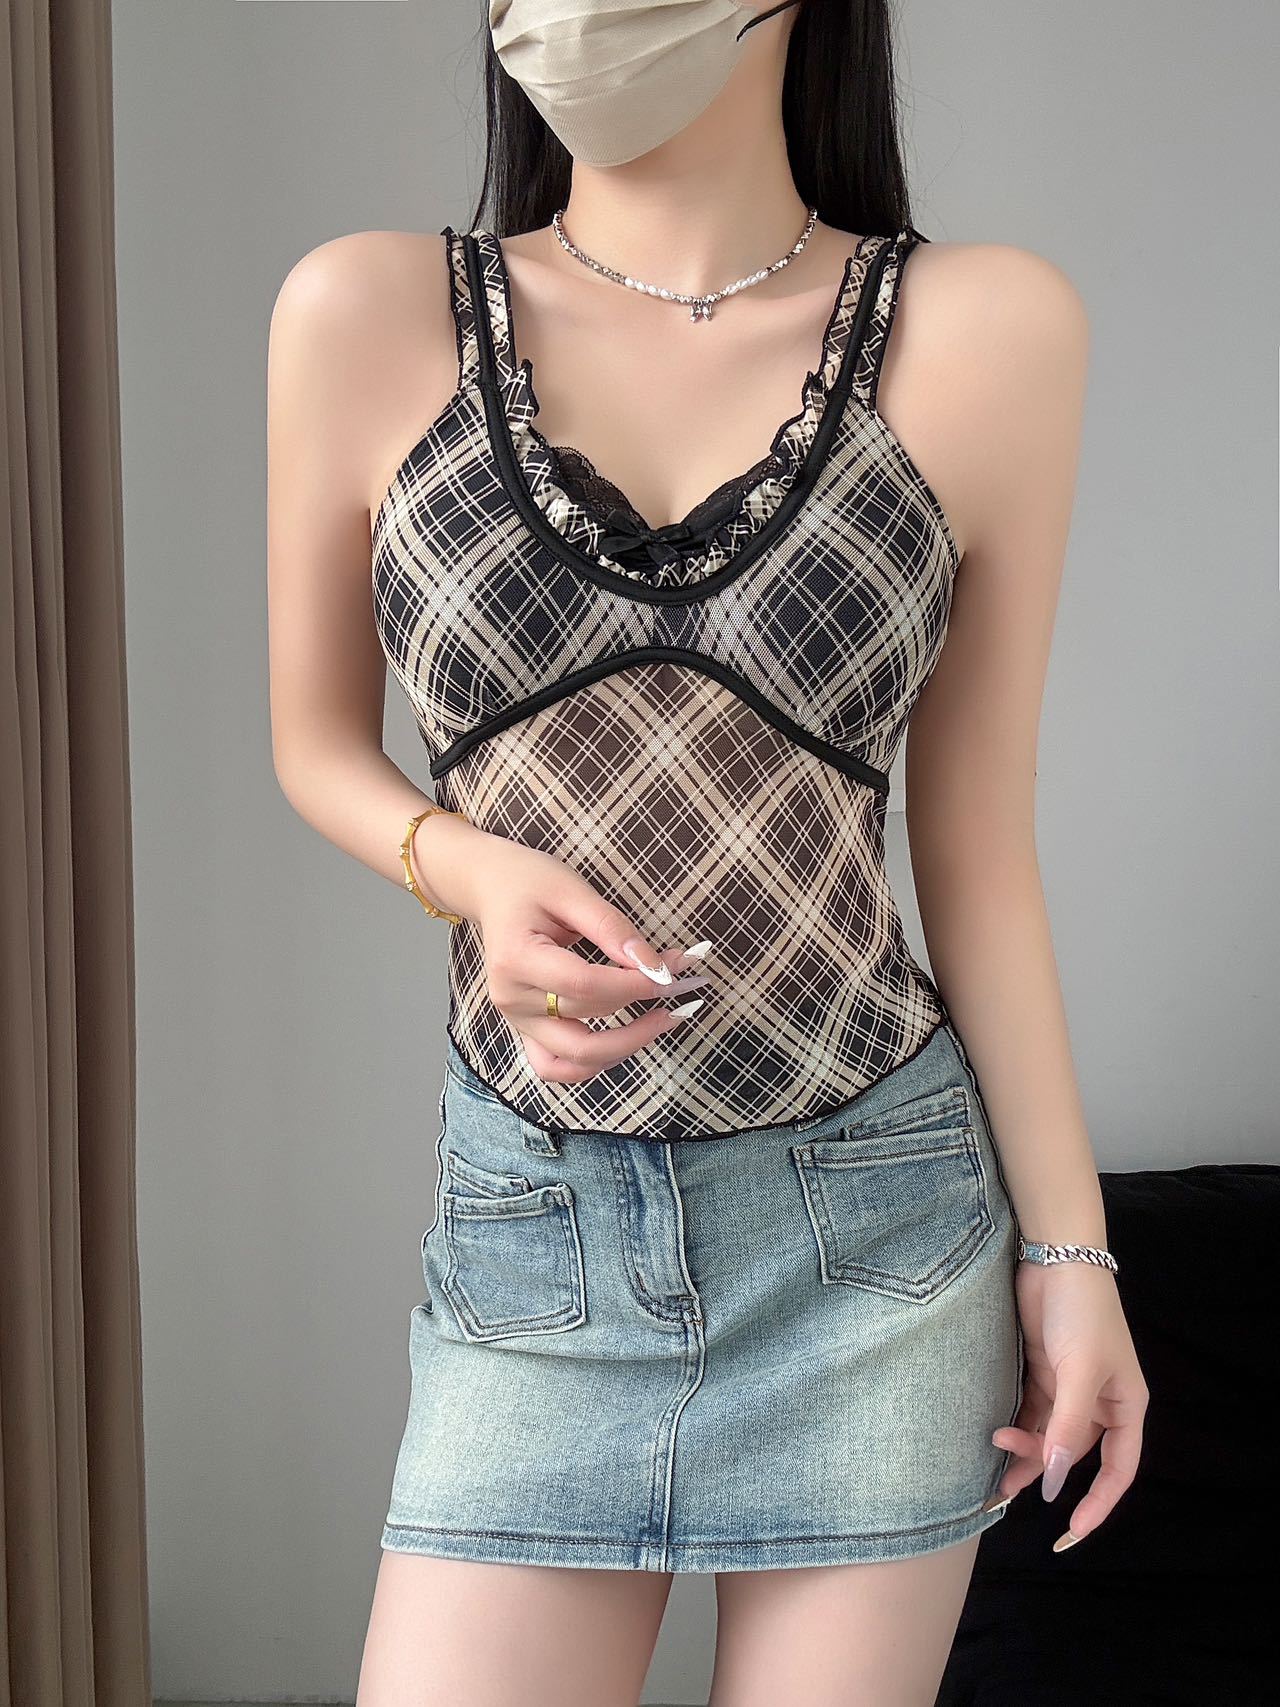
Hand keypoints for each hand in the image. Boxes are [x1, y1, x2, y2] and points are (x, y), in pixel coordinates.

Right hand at [452, 828, 712, 1082]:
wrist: (489, 887)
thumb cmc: (529, 881)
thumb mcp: (571, 889)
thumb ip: (612, 928)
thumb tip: (654, 965)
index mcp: (516, 959)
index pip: (584, 985)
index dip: (634, 984)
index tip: (674, 972)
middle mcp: (511, 999)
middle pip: (583, 1032)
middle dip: (641, 1020)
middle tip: (684, 997)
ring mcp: (515, 1020)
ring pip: (574, 1060)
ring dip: (624, 1048)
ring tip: (665, 1020)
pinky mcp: (525, 1028)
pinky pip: (556, 1066)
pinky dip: (592, 1063)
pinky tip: (625, 1040)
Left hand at [988, 1259, 1148, 1550]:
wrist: (1055, 1259)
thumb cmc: (1081, 1314)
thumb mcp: (1078, 1373)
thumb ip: (1065, 1428)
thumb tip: (1053, 1482)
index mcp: (1125, 1407)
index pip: (1118, 1470)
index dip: (1098, 1503)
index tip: (1071, 1529)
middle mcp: (1099, 1403)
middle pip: (1072, 1454)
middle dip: (1044, 1473)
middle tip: (1005, 1487)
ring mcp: (1068, 1388)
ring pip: (1046, 1437)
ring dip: (1023, 1454)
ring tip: (993, 1467)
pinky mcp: (1041, 1373)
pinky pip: (1029, 1414)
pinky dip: (1014, 1429)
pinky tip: (995, 1440)